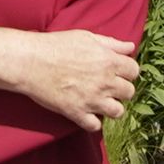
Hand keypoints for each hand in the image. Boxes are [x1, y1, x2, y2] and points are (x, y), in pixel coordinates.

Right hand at [15, 30, 142, 128]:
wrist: (29, 61)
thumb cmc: (56, 45)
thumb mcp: (86, 37)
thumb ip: (111, 43)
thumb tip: (130, 47)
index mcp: (108, 60)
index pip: (134, 71)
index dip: (127, 71)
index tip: (117, 72)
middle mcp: (104, 81)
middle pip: (129, 92)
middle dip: (120, 89)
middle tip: (107, 86)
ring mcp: (92, 99)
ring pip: (118, 112)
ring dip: (110, 107)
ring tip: (99, 101)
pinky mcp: (77, 113)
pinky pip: (95, 126)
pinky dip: (92, 121)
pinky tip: (85, 112)